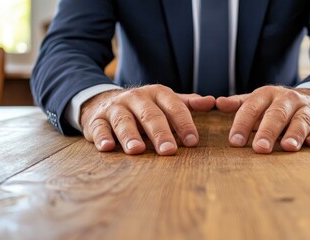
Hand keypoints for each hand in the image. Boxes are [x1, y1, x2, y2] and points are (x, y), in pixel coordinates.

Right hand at [80, 84, 214, 154]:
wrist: (105, 101)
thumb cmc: (144, 107)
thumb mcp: (165, 101)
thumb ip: (187, 103)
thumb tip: (211, 101)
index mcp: (157, 94)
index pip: (174, 107)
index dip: (184, 123)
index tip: (192, 141)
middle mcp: (136, 98)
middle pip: (150, 115)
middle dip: (160, 133)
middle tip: (169, 151)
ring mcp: (116, 108)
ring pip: (124, 121)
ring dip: (130, 135)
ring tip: (137, 150)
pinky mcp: (97, 120)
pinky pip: (99, 128)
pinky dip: (103, 137)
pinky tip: (107, 147)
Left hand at [216, 86, 309, 152]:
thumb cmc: (278, 107)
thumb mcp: (258, 102)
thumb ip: (239, 104)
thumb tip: (219, 103)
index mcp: (268, 94)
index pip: (252, 108)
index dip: (243, 124)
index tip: (235, 142)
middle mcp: (289, 99)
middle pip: (277, 114)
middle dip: (268, 131)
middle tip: (260, 148)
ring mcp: (308, 109)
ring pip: (301, 120)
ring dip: (295, 133)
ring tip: (287, 147)